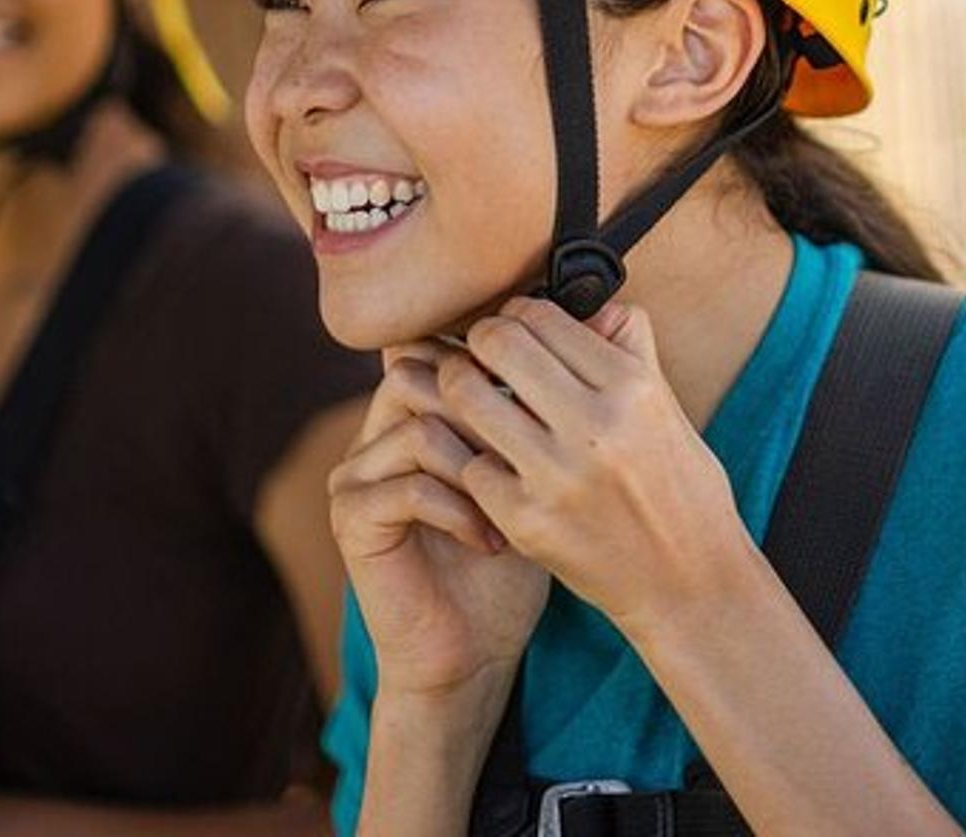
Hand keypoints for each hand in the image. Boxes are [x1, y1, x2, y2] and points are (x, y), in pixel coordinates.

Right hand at [329, 346, 550, 701]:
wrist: (472, 650)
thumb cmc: (516, 556)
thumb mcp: (546, 471)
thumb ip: (556, 400)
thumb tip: (613, 314)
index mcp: (421, 405)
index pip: (449, 345)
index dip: (500, 362)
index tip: (555, 397)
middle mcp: (380, 426)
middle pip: (426, 370)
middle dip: (492, 410)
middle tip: (539, 449)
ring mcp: (358, 470)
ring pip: (419, 424)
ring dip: (480, 464)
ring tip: (520, 503)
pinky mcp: (352, 518)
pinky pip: (407, 486)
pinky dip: (461, 511)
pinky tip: (494, 540)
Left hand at [441, 297, 754, 632]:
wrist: (690, 586)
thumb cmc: (681, 491)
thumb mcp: (669, 408)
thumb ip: (630, 348)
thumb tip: (590, 304)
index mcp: (633, 388)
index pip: (542, 317)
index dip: (517, 315)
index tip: (513, 331)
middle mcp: (596, 427)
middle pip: (498, 342)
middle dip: (478, 342)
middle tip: (479, 358)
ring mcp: (557, 477)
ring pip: (466, 396)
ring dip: (460, 391)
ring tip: (470, 401)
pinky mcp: (527, 523)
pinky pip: (470, 466)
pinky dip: (476, 461)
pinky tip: (494, 465)